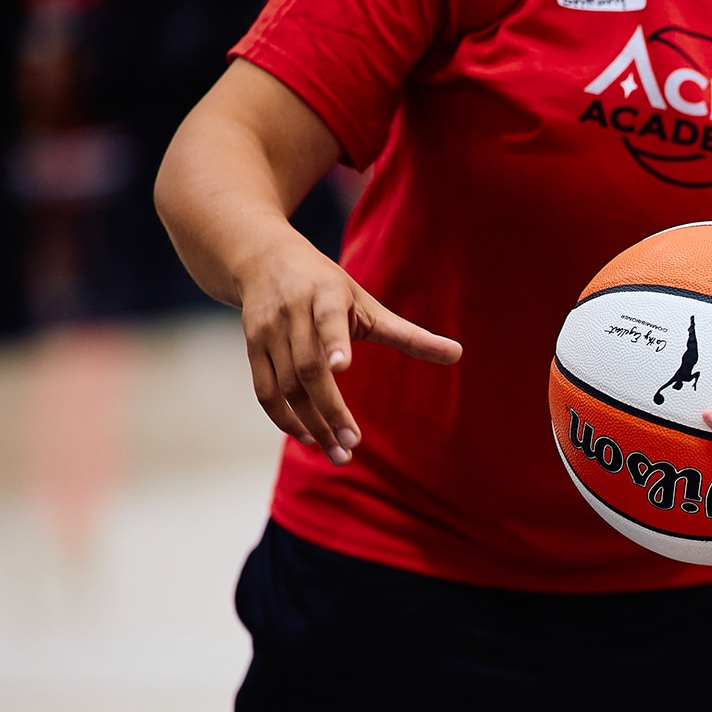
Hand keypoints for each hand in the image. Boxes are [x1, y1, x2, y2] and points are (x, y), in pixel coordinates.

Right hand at [238, 237, 461, 463]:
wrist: (263, 260)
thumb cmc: (328, 287)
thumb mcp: (369, 304)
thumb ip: (409, 334)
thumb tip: (459, 354)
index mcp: (325, 295)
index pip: (329, 320)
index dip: (336, 343)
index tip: (343, 366)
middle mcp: (292, 312)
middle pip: (309, 369)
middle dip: (330, 411)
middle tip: (352, 445)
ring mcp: (267, 331)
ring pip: (286, 386)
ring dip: (310, 424)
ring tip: (336, 452)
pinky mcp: (252, 347)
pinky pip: (265, 390)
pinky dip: (284, 418)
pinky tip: (307, 438)